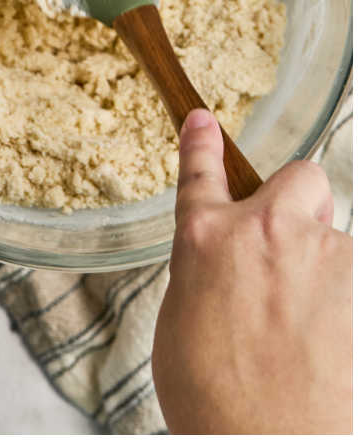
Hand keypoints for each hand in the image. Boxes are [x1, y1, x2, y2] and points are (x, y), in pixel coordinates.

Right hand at [152, 110, 351, 434]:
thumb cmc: (216, 400)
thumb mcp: (182, 322)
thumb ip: (205, 273)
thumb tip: (223, 267)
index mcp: (205, 237)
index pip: (201, 172)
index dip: (202, 144)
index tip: (204, 122)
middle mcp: (266, 232)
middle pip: (302, 179)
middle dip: (299, 203)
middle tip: (289, 248)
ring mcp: (325, 257)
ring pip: (335, 242)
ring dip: (325, 272)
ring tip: (309, 333)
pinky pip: (356, 281)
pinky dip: (347, 306)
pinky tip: (332, 349)